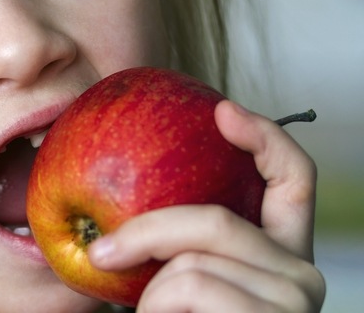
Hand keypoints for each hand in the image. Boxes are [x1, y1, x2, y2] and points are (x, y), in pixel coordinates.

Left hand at [87, 100, 325, 311]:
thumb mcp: (180, 286)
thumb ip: (179, 249)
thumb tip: (119, 212)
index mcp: (280, 255)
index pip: (292, 180)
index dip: (263, 137)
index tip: (219, 110)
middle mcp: (300, 275)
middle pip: (215, 220)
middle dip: (146, 232)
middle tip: (102, 250)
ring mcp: (291, 302)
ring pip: (192, 264)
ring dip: (150, 296)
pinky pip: (189, 289)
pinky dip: (157, 309)